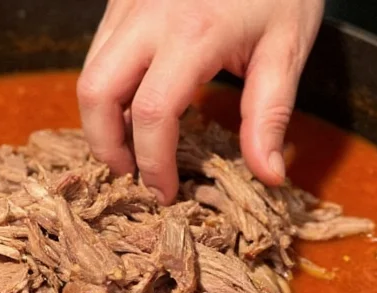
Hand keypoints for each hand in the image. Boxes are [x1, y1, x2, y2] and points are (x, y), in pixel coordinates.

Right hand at [77, 0, 323, 204]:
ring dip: (102, 118)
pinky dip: (107, 89)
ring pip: (89, 72)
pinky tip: (134, 105)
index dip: (153, 164)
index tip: (166, 191)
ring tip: (132, 145)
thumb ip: (270, 115)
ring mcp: (128, 3)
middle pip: (96, 92)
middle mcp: (147, 17)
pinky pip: (98, 52)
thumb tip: (267, 176)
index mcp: (193, 34)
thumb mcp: (287, 47)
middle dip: (104, 144)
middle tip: (130, 172)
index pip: (152, 115)